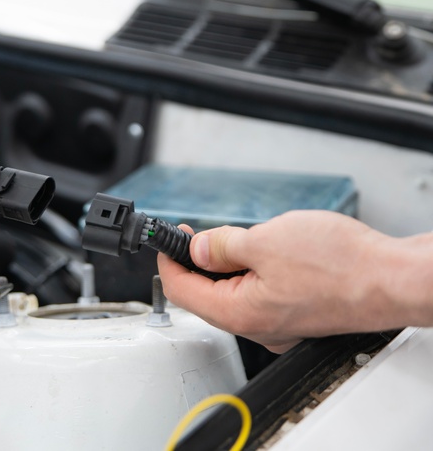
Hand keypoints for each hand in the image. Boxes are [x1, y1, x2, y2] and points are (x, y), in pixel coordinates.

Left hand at [157, 210, 432, 352]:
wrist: (394, 279)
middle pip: (207, 295)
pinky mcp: (298, 314)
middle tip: (197, 234)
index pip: (184, 292)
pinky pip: (260, 293)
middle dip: (198, 262)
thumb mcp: (266, 242)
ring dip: (228, 265)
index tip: (167, 241)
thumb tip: (198, 249)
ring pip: (235, 293)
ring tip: (241, 237)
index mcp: (241, 313)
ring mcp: (279, 323)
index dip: (170, 262)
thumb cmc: (342, 265)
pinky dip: (253, 272)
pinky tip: (266, 252)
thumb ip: (222, 246)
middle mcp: (258, 326)